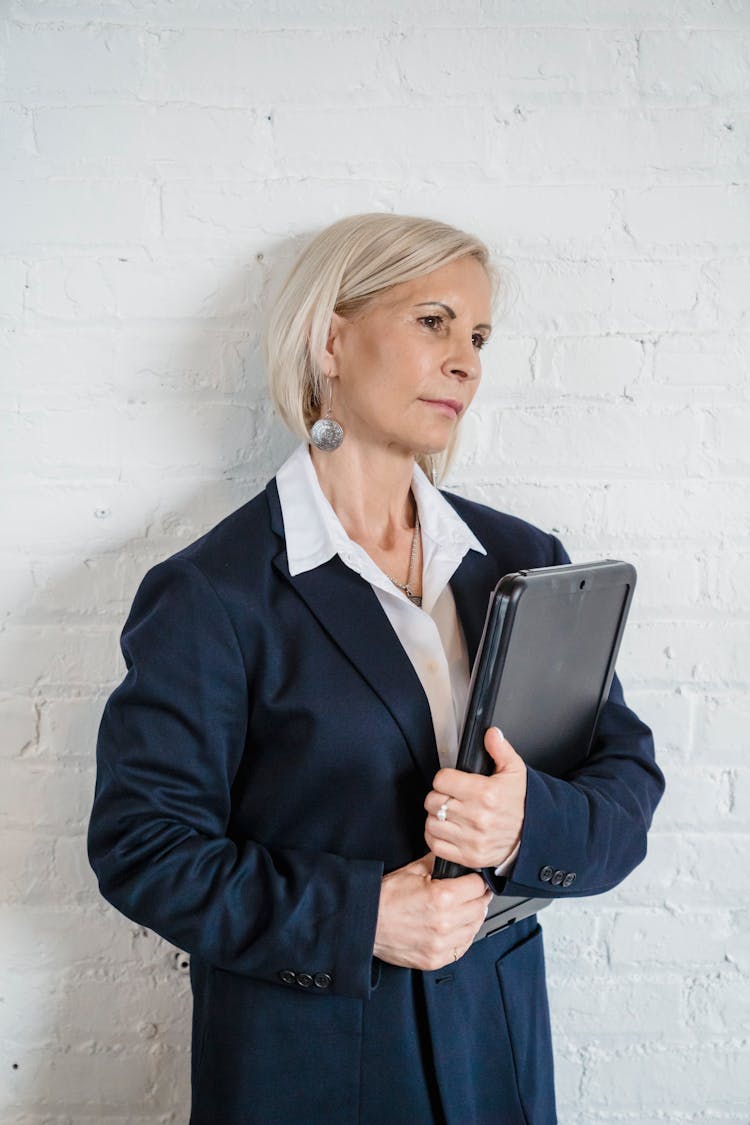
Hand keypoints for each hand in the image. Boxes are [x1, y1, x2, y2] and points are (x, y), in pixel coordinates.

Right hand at [373, 853, 491, 970]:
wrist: (366, 923)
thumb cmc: (385, 898)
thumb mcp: (413, 870)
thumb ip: (438, 862)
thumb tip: (454, 856)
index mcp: (442, 897)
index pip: (478, 886)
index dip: (477, 880)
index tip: (474, 880)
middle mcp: (445, 922)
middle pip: (480, 907)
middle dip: (477, 897)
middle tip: (470, 892)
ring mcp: (441, 944)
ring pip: (474, 928)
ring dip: (472, 917)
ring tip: (462, 909)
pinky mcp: (436, 959)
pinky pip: (462, 948)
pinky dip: (463, 936)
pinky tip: (455, 927)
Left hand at [424, 728, 526, 870]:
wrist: (534, 835)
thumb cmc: (522, 804)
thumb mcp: (515, 771)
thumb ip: (500, 750)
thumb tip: (491, 733)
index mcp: (485, 793)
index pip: (442, 780)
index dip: (444, 778)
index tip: (451, 781)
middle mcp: (477, 817)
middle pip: (433, 801)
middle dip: (438, 796)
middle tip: (449, 797)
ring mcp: (472, 839)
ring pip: (432, 823)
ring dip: (436, 817)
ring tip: (447, 813)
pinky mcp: (469, 856)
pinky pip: (436, 845)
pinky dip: (435, 837)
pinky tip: (445, 830)